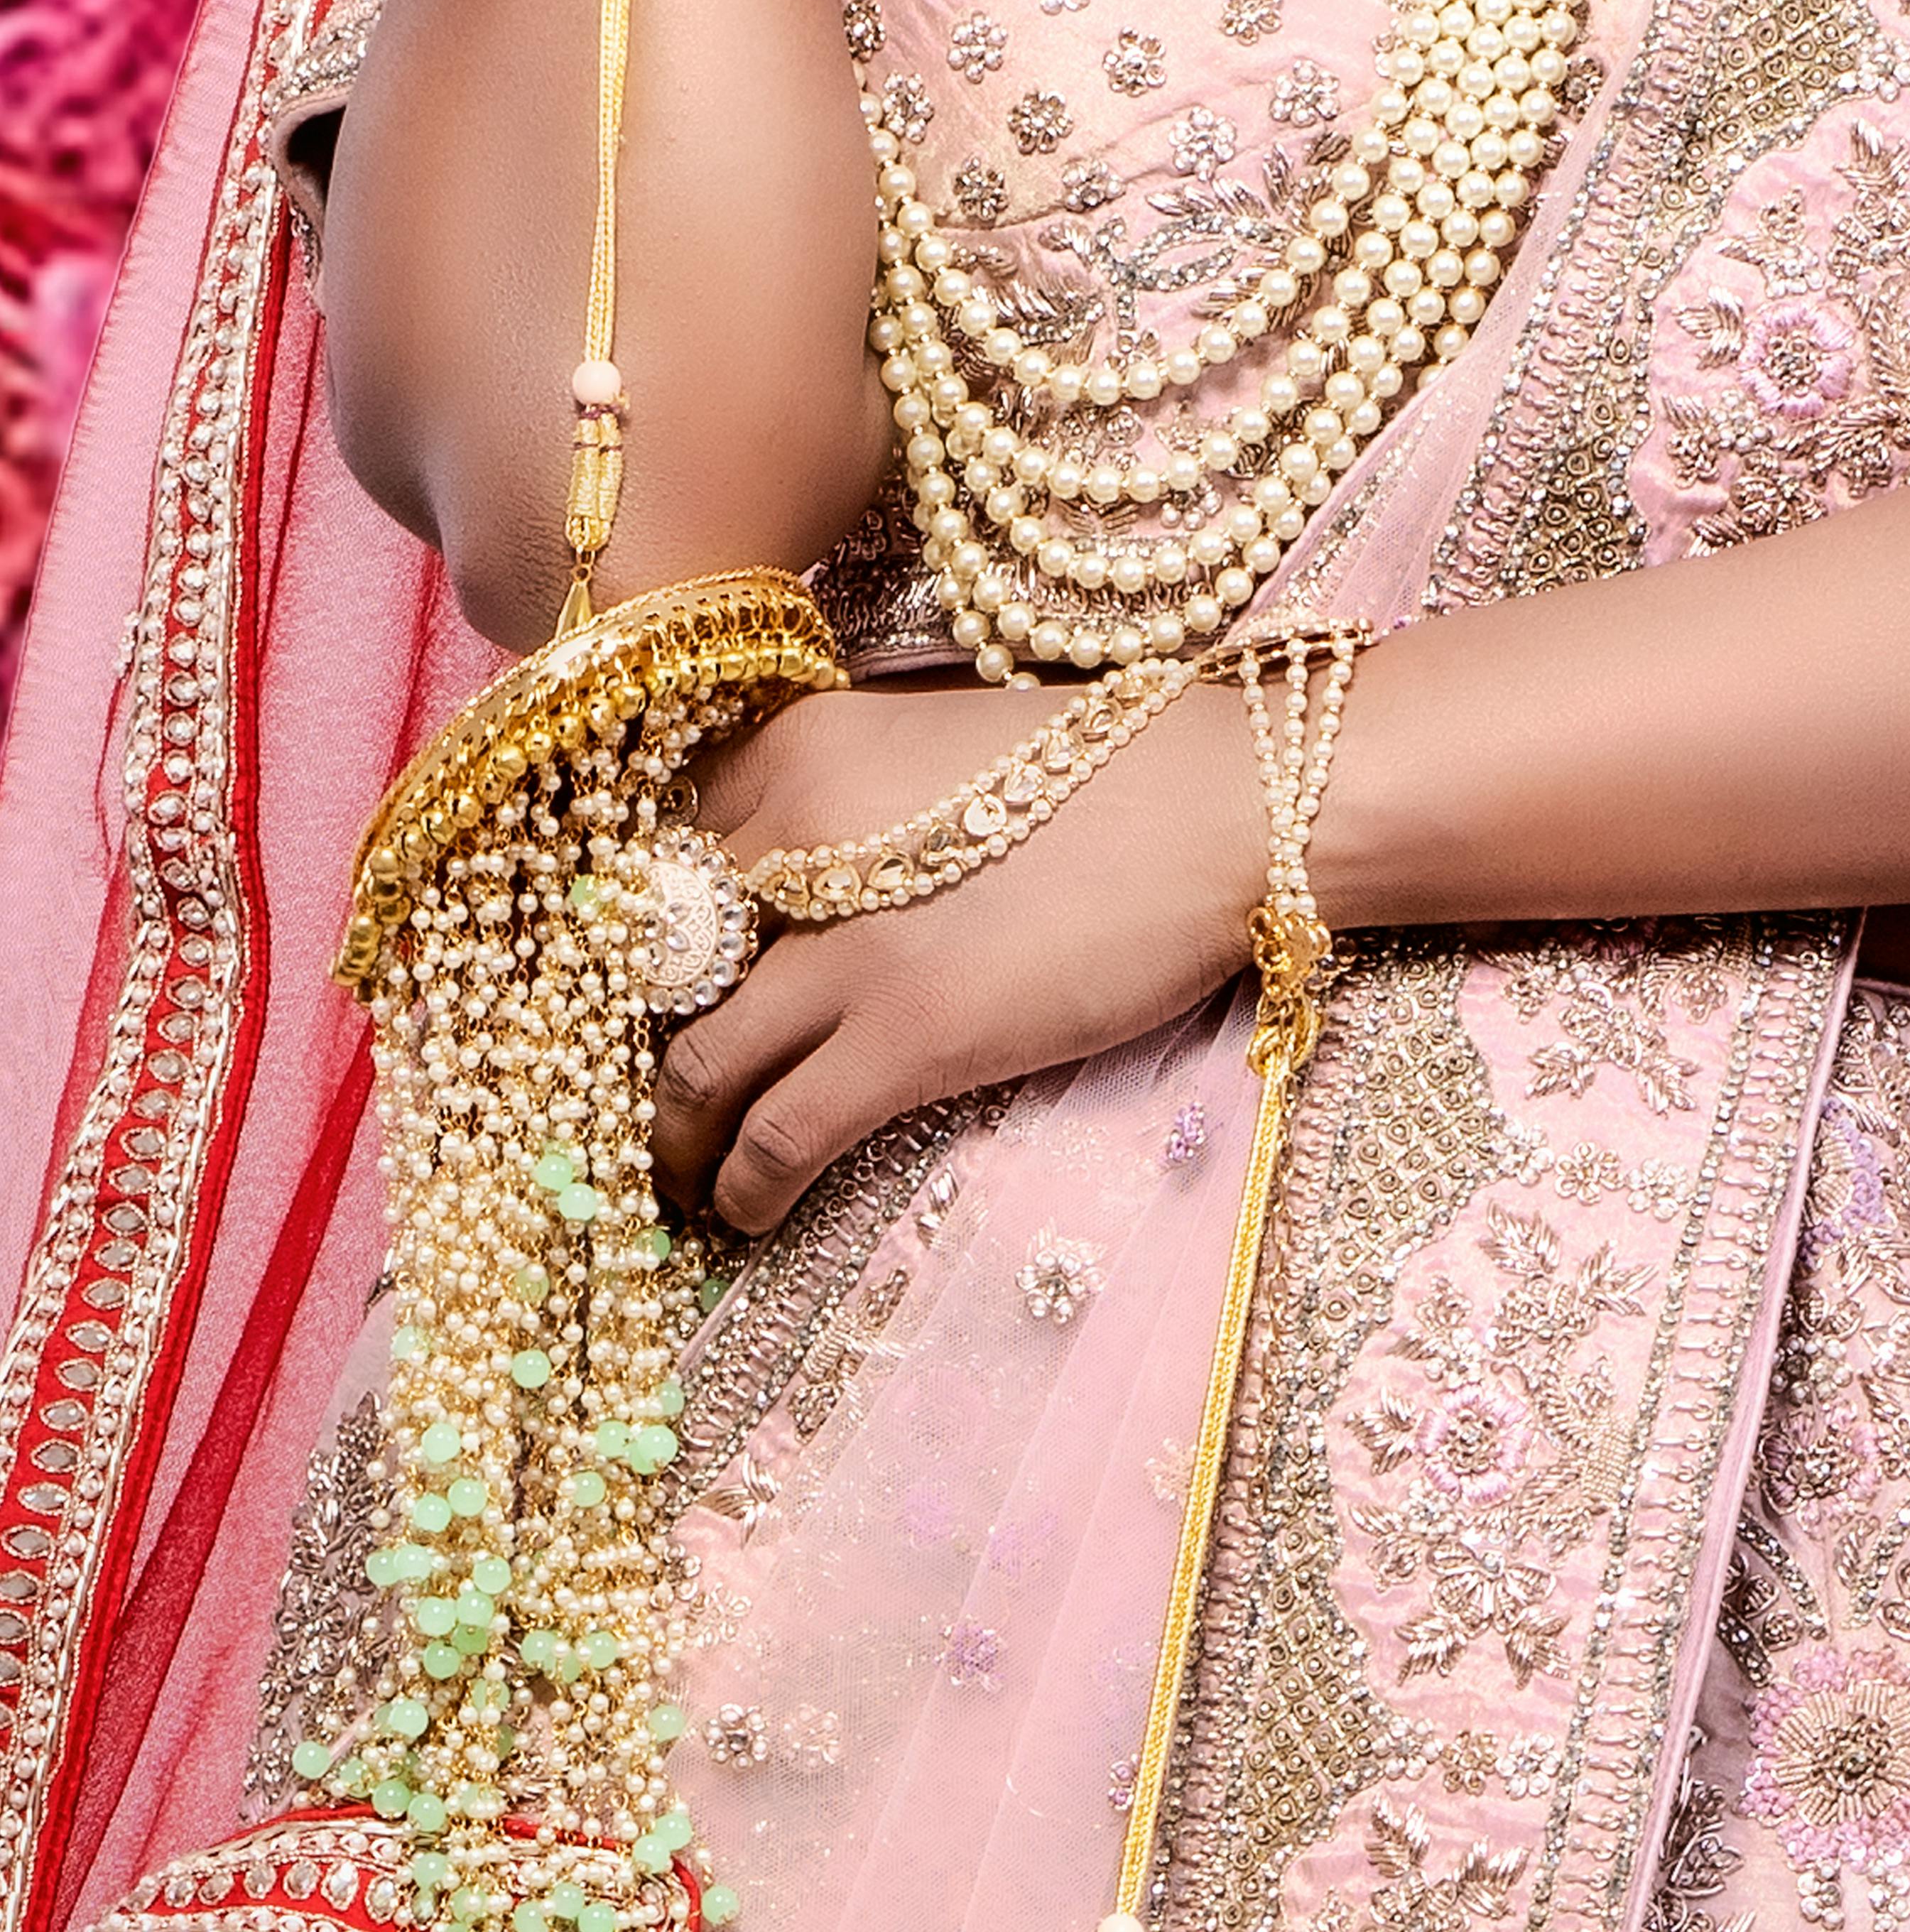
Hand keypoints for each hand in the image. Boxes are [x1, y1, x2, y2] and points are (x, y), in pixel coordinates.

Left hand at [652, 676, 1265, 1235]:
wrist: (1221, 804)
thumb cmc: (1101, 771)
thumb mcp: (934, 754)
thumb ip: (844, 813)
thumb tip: (779, 906)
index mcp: (799, 747)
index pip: (658, 862)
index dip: (649, 946)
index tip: (660, 995)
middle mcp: (791, 834)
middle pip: (656, 970)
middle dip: (640, 1047)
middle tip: (660, 1099)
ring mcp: (845, 943)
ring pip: (692, 1068)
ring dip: (674, 1139)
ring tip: (685, 1175)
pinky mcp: (906, 1033)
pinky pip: (775, 1135)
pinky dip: (743, 1185)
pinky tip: (748, 1209)